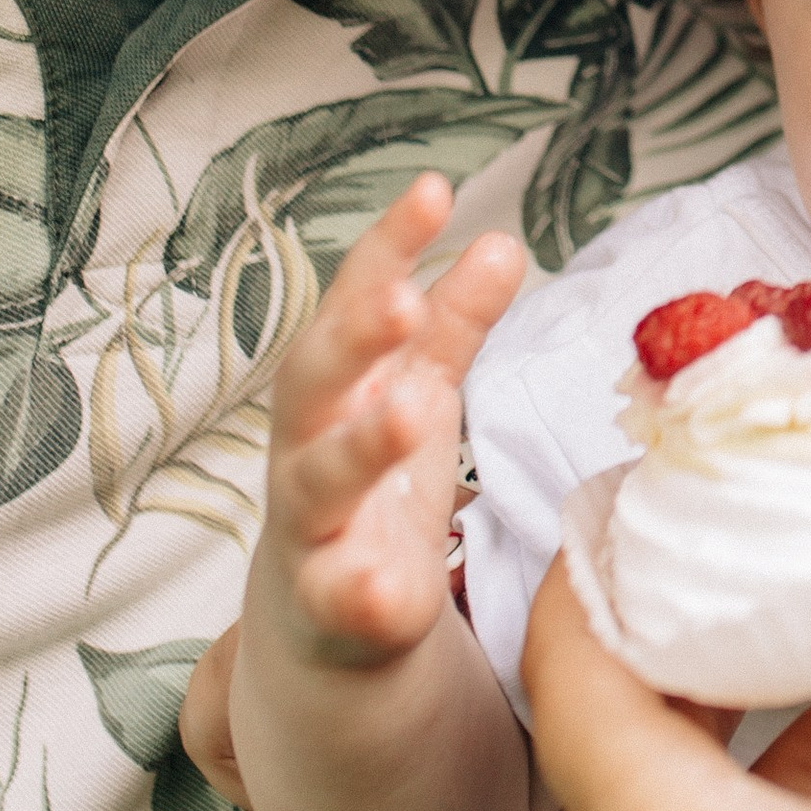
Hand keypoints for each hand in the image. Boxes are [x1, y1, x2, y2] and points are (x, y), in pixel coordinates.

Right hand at [254, 172, 524, 670]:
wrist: (327, 620)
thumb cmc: (373, 481)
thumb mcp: (415, 389)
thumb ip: (452, 321)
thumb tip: (500, 240)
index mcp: (336, 386)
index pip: (353, 302)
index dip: (387, 247)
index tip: (432, 190)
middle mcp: (310, 446)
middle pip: (314, 382)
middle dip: (354, 339)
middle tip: (401, 302)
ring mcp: (314, 529)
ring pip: (320, 484)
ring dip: (362, 446)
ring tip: (412, 413)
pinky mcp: (333, 610)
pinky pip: (340, 600)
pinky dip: (360, 592)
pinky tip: (388, 588)